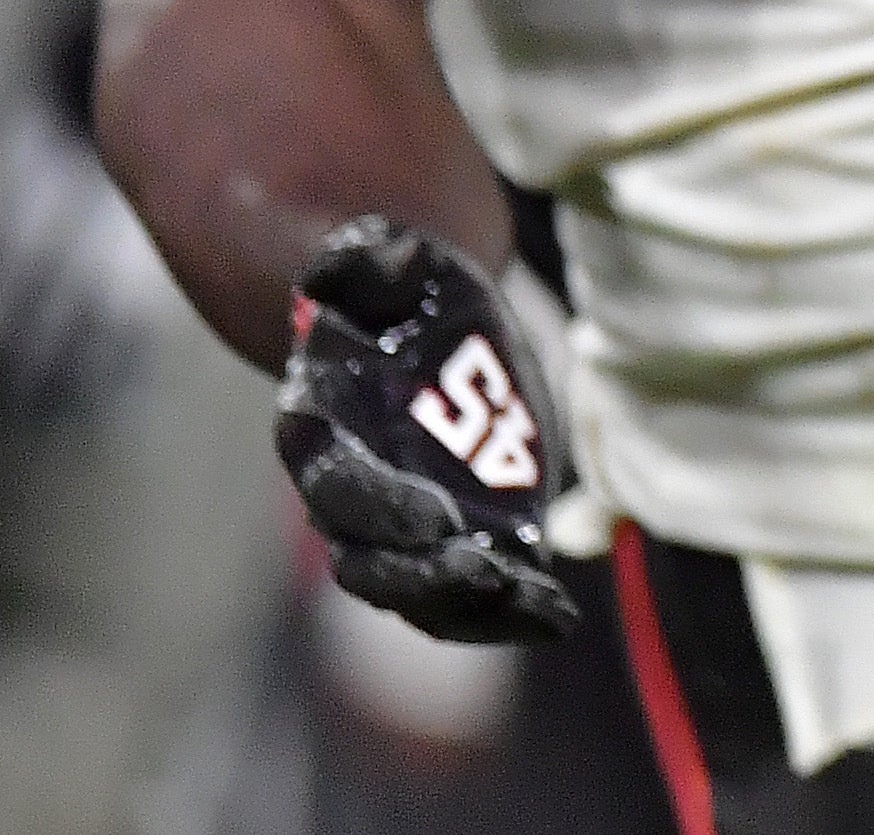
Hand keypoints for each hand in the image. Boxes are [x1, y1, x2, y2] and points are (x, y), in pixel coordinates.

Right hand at [274, 219, 583, 643]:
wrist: (429, 323)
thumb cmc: (399, 292)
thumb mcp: (387, 258)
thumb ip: (365, 258)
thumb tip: (361, 258)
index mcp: (317, 432)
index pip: (335, 484)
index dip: (381, 506)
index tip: (439, 514)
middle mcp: (344, 497)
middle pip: (367, 560)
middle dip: (423, 574)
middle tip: (486, 568)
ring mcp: (396, 530)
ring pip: (413, 593)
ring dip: (468, 606)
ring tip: (533, 603)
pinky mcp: (451, 542)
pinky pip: (464, 600)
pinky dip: (506, 615)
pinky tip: (556, 615)